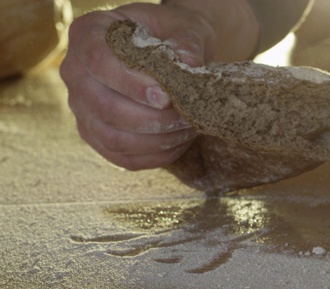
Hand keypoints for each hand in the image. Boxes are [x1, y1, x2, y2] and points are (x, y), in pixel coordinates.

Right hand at [60, 1, 258, 169]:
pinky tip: (179, 142)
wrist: (169, 51)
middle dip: (152, 119)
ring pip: (113, 137)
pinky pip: (122, 157)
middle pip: (106, 107)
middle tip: (187, 117)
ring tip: (188, 129)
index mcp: (87, 34)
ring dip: (156, 140)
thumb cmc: (170, 34)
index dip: (131, 83)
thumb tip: (189, 64)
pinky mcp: (95, 134)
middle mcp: (75, 72)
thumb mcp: (182, 26)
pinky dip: (154, 155)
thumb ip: (186, 42)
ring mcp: (82, 107)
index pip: (98, 61)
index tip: (165, 97)